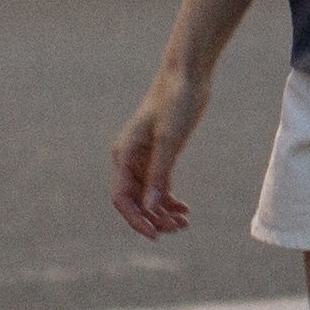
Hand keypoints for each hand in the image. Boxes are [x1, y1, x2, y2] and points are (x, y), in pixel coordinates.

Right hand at [110, 72, 208, 240]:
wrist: (188, 75)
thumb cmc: (176, 101)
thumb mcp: (170, 139)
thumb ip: (160, 172)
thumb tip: (151, 204)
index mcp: (124, 155)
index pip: (122, 199)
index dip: (135, 219)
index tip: (154, 233)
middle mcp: (130, 159)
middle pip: (135, 201)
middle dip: (152, 218)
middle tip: (177, 229)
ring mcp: (145, 158)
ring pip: (148, 196)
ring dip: (162, 213)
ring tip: (183, 224)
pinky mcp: (161, 154)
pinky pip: (159, 186)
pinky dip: (169, 200)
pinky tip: (184, 210)